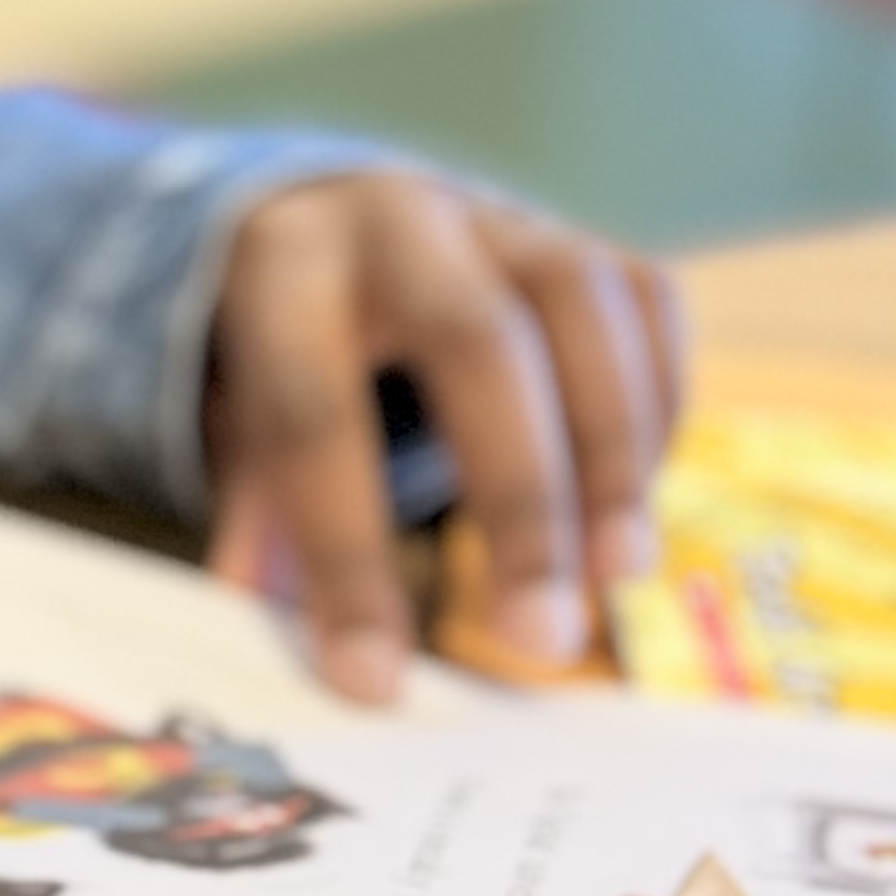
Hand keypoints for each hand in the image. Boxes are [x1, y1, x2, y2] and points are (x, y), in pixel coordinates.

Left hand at [204, 169, 687, 705]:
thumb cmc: (283, 353)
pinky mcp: (583, 242)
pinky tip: (634, 503)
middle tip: (539, 640)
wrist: (337, 219)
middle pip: (475, 338)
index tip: (374, 680)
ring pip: (582, 303)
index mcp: (282, 260)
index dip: (341, 549)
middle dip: (517, 497)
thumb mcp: (237, 418)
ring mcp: (504, 218)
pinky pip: (649, 304)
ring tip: (618, 575)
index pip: (308, 406)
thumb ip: (263, 521)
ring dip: (611, 451)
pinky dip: (657, 406)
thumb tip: (306, 650)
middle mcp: (397, 216)